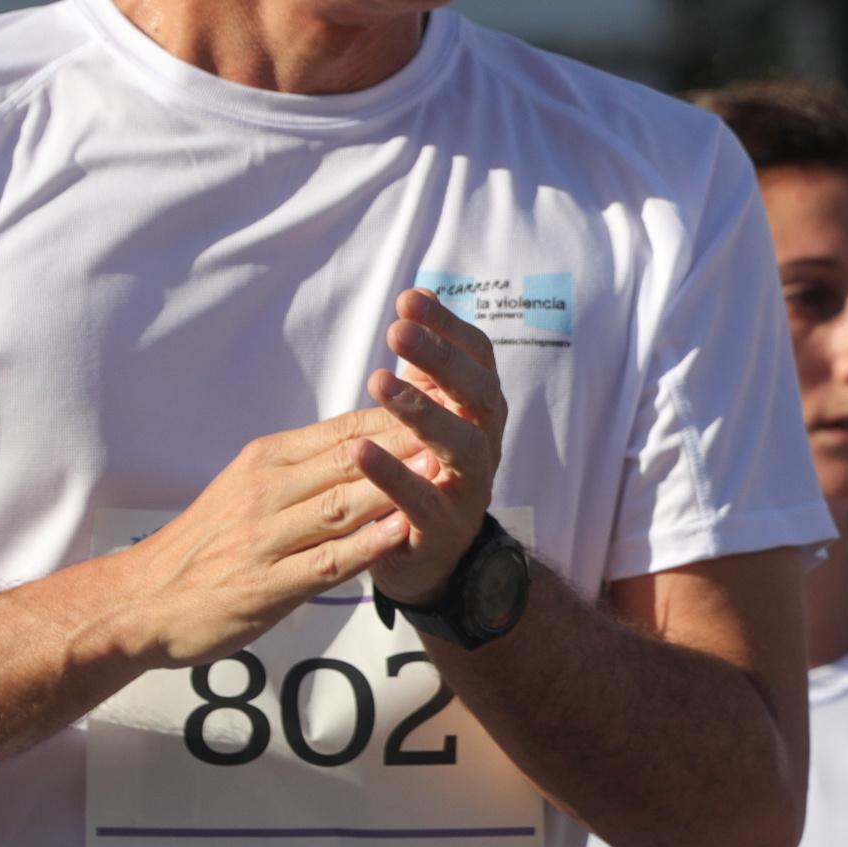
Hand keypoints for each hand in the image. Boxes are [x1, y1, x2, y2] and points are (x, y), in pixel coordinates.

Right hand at [112, 407, 422, 667]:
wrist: (143, 599)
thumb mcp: (244, 488)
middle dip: (407, 443)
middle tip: (459, 427)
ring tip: (443, 471)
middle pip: (349, 459)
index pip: (342, 430)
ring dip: (396, 486)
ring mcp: (267, 539)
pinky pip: (327, 561)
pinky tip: (401, 534)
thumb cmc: (204, 544)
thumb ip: (298, 469)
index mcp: (264, 461)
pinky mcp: (268, 586)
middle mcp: (266, 492)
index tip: (443, 405)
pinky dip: (367, 546)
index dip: (395, 417)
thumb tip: (359, 444)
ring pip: (342, 504)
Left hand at [357, 288, 506, 606]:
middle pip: (478, 394)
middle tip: (398, 331)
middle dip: (442, 359)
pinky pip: (422, 502)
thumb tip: (417, 294)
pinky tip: (362, 451)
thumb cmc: (423, 464)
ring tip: (379, 380)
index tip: (409, 299)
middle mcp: (485, 444)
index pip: (476, 356)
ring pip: (462, 448)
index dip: (448, 326)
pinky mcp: (442, 530)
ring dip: (422, 412)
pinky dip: (394, 476)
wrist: (427, 552)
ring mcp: (469, 489)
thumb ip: (424, 359)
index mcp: (479, 409)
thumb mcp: (427, 407)